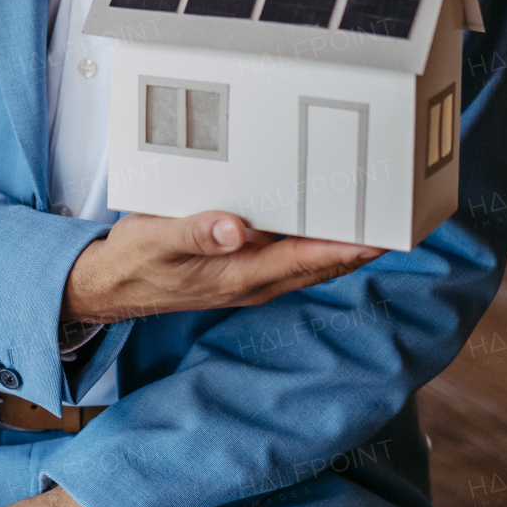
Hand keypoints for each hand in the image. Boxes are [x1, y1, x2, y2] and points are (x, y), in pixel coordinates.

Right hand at [63, 210, 382, 325]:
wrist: (109, 287)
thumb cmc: (133, 260)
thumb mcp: (155, 239)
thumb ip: (195, 233)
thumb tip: (236, 229)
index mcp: (237, 275)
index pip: (304, 260)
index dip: (345, 249)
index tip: (381, 235)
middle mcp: (251, 283)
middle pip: (318, 265)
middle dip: (358, 246)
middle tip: (397, 220)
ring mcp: (247, 281)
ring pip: (308, 264)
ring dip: (341, 245)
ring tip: (373, 219)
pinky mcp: (240, 273)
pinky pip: (289, 260)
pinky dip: (313, 243)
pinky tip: (319, 223)